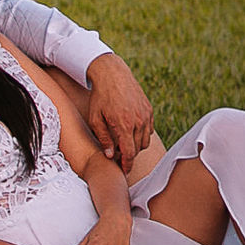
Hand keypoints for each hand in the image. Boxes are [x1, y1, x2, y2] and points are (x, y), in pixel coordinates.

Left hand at [85, 54, 154, 172]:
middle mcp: (138, 121)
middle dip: (129, 155)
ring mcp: (145, 114)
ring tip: (124, 144)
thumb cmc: (100, 96)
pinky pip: (149, 129)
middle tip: (119, 156)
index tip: (123, 171)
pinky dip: (142, 134)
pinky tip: (131, 132)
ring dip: (136, 146)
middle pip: (138, 149)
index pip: (129, 153)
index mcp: (124, 124)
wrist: (113, 74)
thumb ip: (103, 138)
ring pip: (146, 140)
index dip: (127, 165)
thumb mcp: (95, 118)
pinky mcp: (149, 109)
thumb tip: (110, 155)